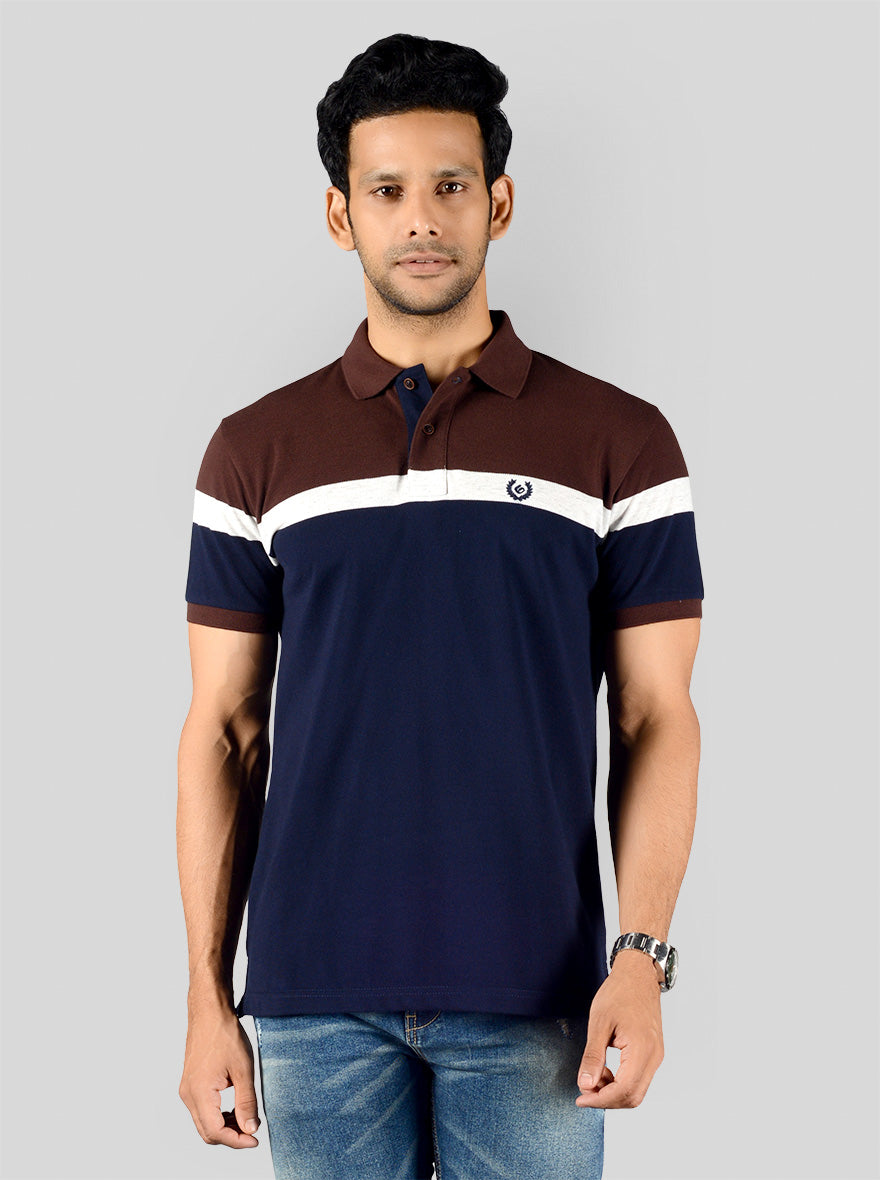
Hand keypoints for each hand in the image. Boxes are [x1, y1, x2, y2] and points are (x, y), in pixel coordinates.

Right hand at [179, 1008, 260, 1147]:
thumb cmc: (224, 1034)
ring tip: (246, 1118)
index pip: (216, 1132)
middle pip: (207, 1132)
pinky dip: (217, 1115)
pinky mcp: (190, 1084)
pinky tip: (233, 1107)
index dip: (237, 1140)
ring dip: (224, 1127)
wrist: (210, 1012)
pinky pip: (201, 1110)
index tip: (255, 1139)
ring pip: (203, 1123)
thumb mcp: (243, 1069)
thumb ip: (247, 1102)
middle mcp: (188, 1095)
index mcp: (200, 1093)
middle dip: (230, 1137)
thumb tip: (250, 1128)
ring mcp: (187, 1089)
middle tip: (252, 1131)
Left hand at [575, 952, 663, 1107]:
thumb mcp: (599, 1023)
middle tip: (584, 1090)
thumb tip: (586, 1084)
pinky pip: (638, 1078)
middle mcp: (654, 1057)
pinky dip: (621, 1081)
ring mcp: (656, 1055)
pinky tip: (606, 1070)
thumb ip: (593, 1057)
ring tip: (594, 1075)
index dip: (600, 1100)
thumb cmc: (619, 992)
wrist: (638, 974)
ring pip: (637, 1090)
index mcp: (642, 1050)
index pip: (624, 1091)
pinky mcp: (653, 1052)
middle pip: (632, 1097)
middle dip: (606, 1099)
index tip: (580, 1097)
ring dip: (613, 1091)